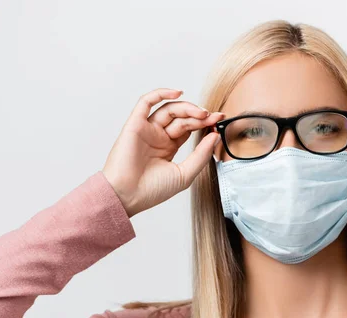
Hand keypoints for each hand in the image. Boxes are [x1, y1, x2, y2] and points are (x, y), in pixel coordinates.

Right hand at [102, 88, 224, 217]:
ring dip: (187, 107)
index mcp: (168, 147)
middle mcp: (157, 136)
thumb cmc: (152, 190)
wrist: (128, 196)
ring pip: (169, 110)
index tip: (219, 121)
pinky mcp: (134, 125)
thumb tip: (215, 136)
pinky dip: (160, 94)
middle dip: (200, 116)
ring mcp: (147, 130)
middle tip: (214, 116)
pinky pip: (145, 102)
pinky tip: (177, 92)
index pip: (189, 128)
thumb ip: (201, 155)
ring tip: (202, 113)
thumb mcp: (185, 174)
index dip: (204, 123)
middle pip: (182, 118)